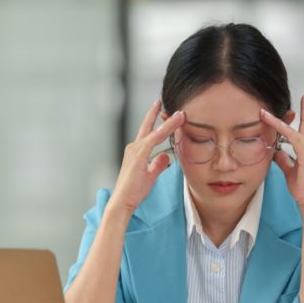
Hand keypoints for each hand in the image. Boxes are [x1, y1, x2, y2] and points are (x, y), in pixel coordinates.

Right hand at [108, 99, 185, 214]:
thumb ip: (158, 164)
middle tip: (161, 101)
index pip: (148, 133)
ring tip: (180, 114)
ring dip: (168, 122)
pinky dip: (164, 131)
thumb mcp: (150, 175)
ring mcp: (135, 150)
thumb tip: (165, 156)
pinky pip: (154, 139)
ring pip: (155, 131)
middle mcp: (134, 147)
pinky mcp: (139, 155)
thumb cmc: (134, 190)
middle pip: (147, 126)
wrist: (123, 200)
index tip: (164, 113)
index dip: (157, 123)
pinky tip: (173, 124)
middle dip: (155, 113)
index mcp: (137, 152)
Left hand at [261, 95, 303, 210]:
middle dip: (301, 109)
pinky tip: (272, 124)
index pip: (303, 127)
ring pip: (291, 129)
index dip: (303, 114)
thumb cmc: (301, 186)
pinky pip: (291, 137)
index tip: (301, 103)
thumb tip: (275, 151)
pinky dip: (282, 130)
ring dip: (277, 121)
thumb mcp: (288, 168)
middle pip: (303, 123)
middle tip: (301, 96)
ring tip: (264, 113)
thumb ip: (282, 158)